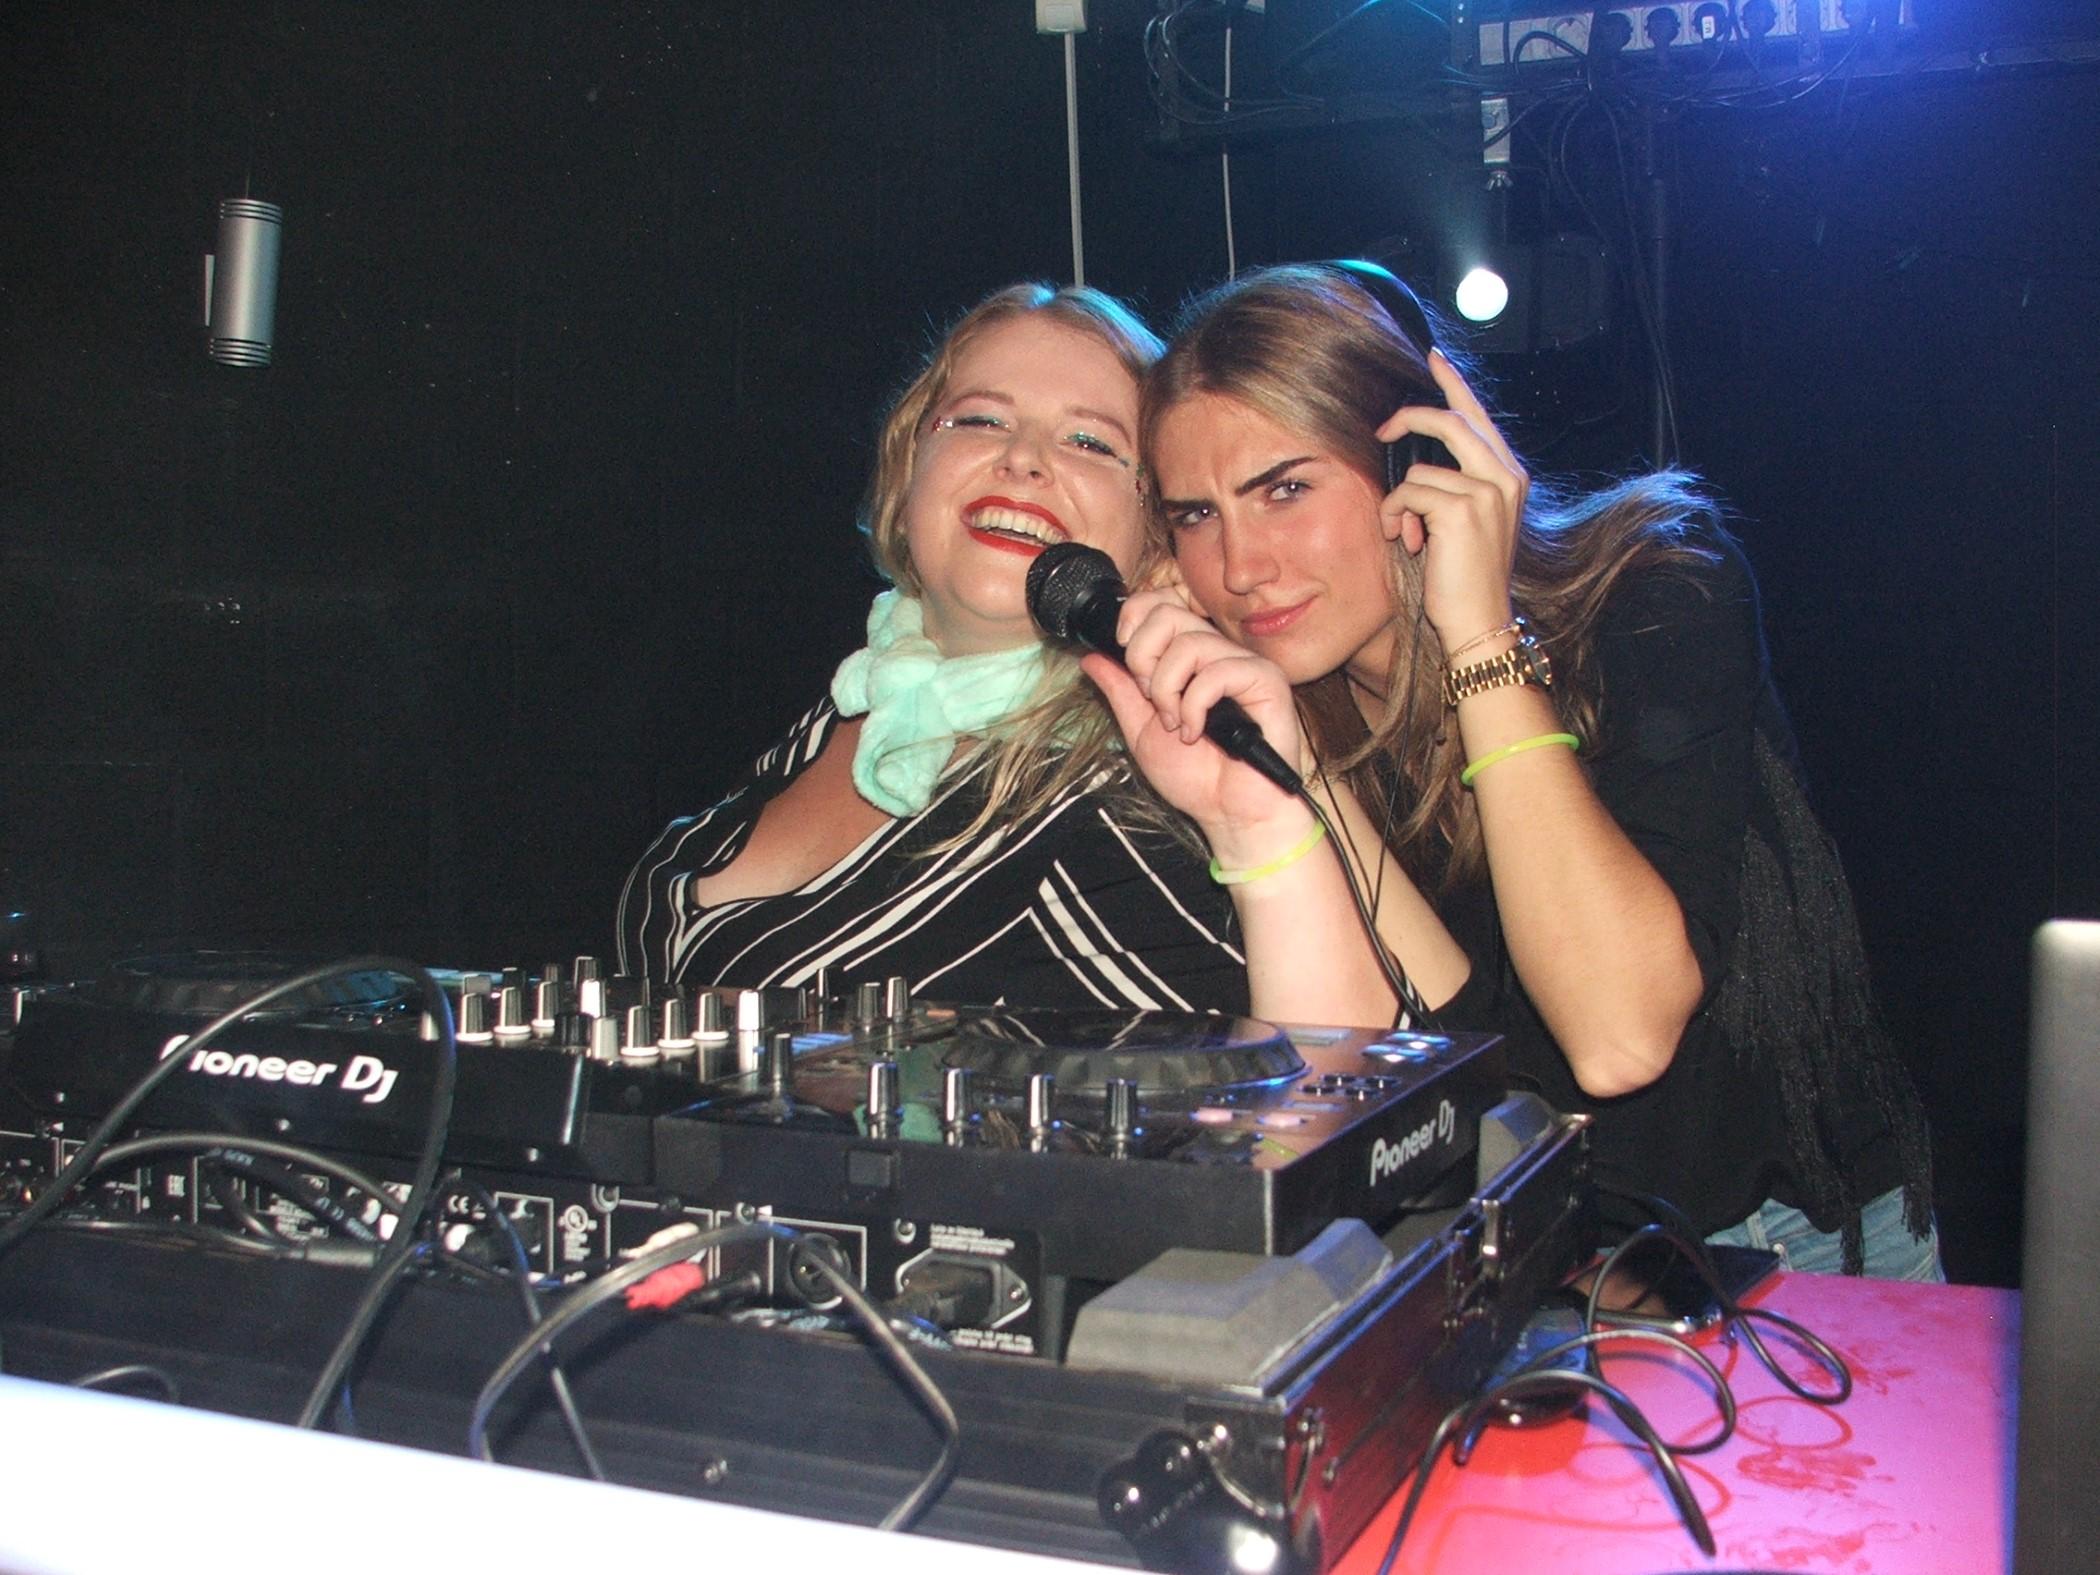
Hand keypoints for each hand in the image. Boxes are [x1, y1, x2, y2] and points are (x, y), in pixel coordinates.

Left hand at [1081, 587, 1310, 856]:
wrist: (1230, 814)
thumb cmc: (1197, 778)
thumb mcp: (1141, 731)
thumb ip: (1121, 691)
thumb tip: (1091, 657)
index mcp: (1191, 658)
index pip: (1162, 603)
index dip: (1135, 616)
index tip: (1125, 652)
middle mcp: (1218, 653)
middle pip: (1169, 613)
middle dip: (1143, 658)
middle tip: (1151, 698)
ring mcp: (1243, 665)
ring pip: (1189, 643)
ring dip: (1168, 690)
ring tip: (1176, 726)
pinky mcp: (1266, 681)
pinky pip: (1218, 671)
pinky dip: (1195, 706)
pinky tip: (1198, 732)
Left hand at [1375, 351, 1530, 650]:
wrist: (1480, 621)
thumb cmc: (1465, 578)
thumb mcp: (1468, 523)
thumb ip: (1455, 486)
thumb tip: (1417, 464)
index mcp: (1510, 476)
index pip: (1478, 416)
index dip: (1452, 383)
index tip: (1432, 356)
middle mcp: (1506, 476)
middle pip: (1450, 421)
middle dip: (1409, 420)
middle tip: (1382, 430)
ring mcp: (1487, 491)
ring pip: (1419, 469)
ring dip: (1397, 502)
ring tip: (1403, 533)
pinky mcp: (1462, 509)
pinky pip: (1407, 492)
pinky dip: (1393, 515)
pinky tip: (1404, 541)